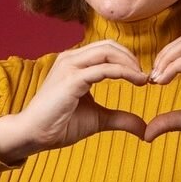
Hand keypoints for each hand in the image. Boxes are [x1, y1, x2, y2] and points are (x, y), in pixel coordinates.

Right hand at [0, 41, 146, 162]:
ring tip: (143, 79)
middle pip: (110, 46)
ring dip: (131, 64)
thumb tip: (144, 129)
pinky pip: (105, 69)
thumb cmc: (59, 125)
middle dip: (132, 59)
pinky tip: (137, 82)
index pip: (106, 49)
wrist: (34, 135)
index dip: (128, 60)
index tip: (143, 78)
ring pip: (109, 52)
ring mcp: (70, 66)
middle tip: (146, 77)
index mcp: (74, 63)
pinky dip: (125, 73)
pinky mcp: (72, 79)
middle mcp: (71, 58)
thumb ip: (120, 118)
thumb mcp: (98, 119)